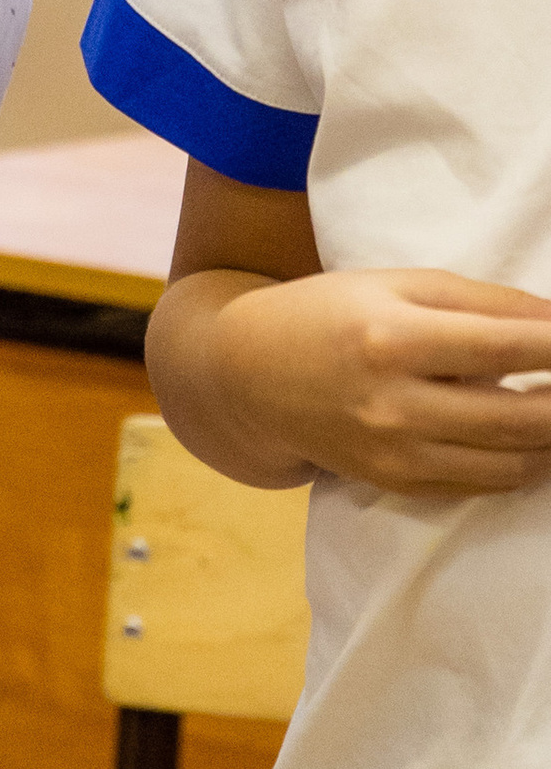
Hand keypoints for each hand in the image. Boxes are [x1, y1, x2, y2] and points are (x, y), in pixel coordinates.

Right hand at [157, 262, 550, 495]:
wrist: (246, 376)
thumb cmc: (328, 313)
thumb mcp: (398, 284)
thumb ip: (483, 301)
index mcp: (392, 337)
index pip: (507, 346)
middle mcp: (394, 403)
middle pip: (522, 417)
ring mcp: (394, 452)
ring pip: (512, 462)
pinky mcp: (393, 482)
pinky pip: (481, 484)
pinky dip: (521, 464)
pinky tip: (533, 439)